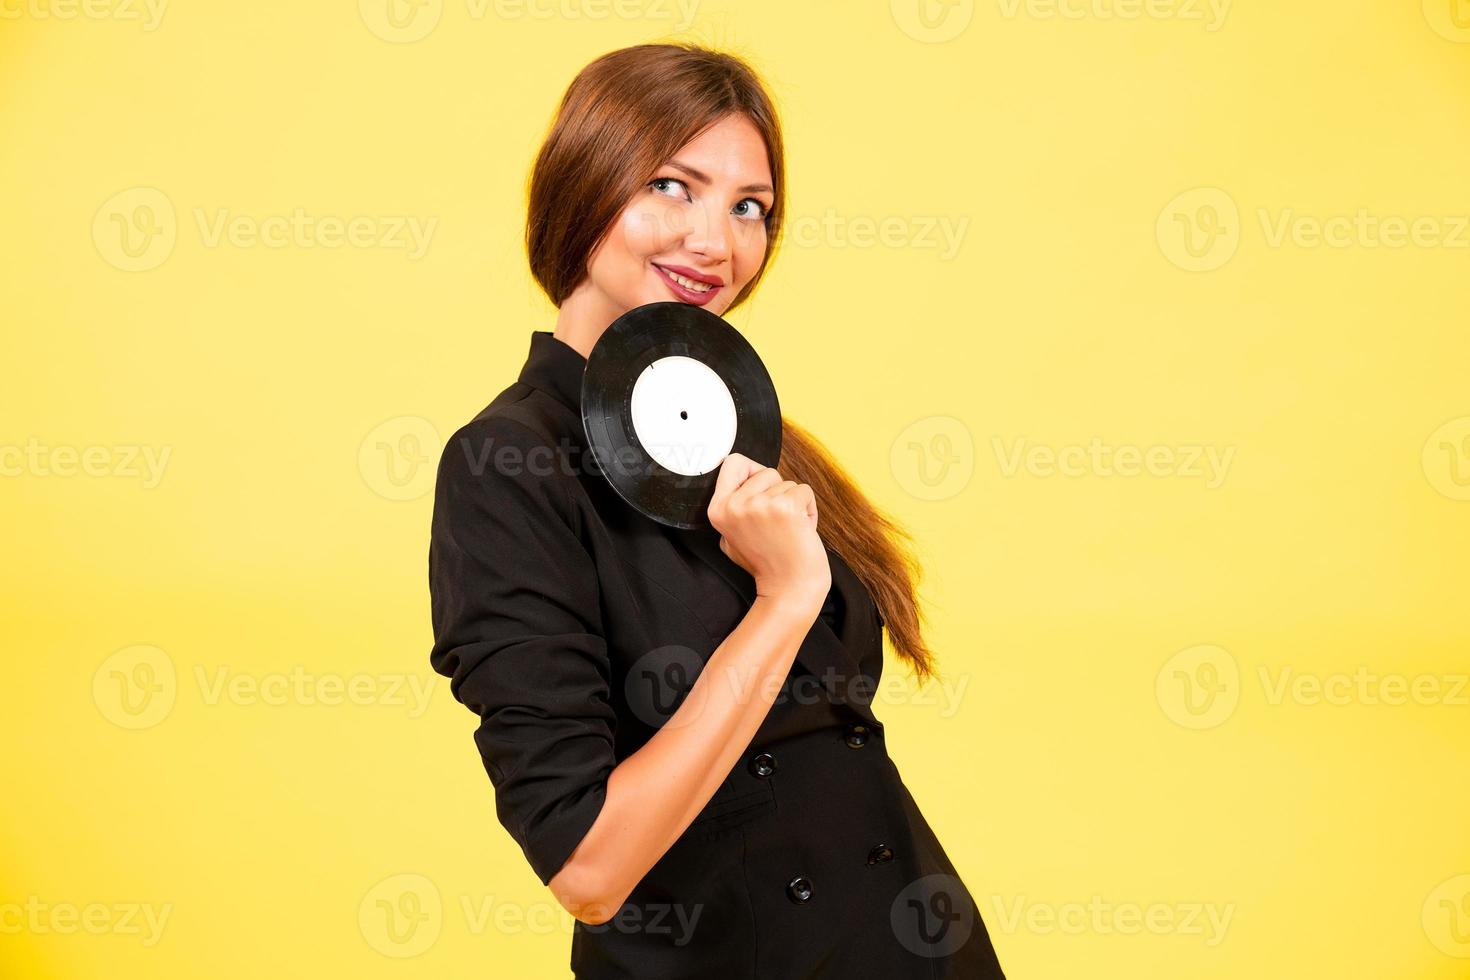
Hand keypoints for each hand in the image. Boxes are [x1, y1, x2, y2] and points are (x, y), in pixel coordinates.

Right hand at [707, 453, 829, 608]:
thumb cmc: (766, 563)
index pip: (732, 462)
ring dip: (794, 503)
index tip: (760, 488)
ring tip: (789, 529)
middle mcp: (735, 505)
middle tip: (777, 520)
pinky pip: (804, 490)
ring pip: (786, 482)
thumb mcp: (731, 537)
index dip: (750, 470)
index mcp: (718, 509)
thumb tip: (741, 478)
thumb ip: (733, 508)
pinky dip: (809, 508)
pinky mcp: (785, 507)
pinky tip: (801, 529)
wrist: (789, 588)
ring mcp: (759, 505)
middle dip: (776, 491)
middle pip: (764, 471)